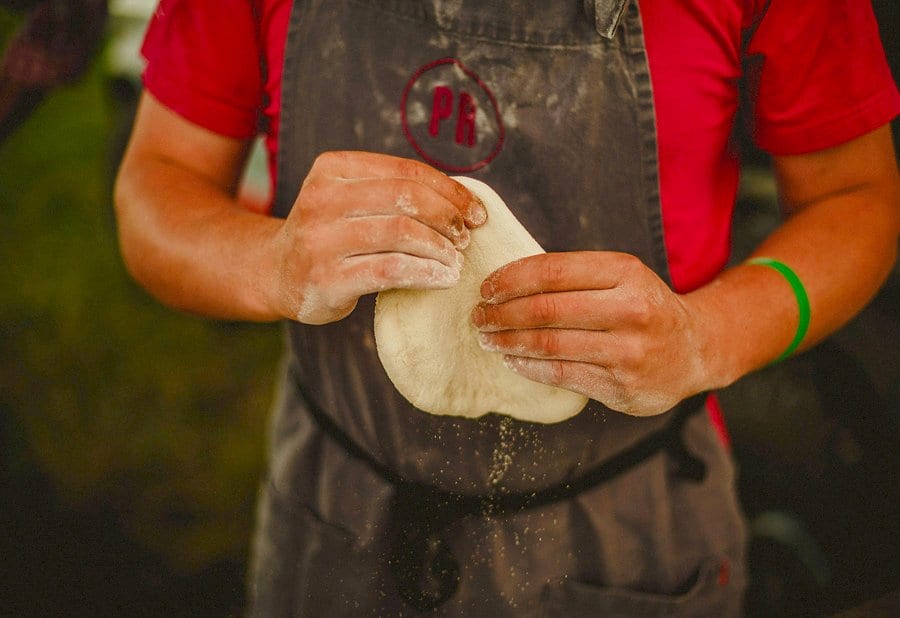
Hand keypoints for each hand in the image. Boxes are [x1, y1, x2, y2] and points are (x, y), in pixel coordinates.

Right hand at [267, 151, 486, 323]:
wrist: (275, 273)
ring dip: (440, 248)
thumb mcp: (349, 200)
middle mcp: (322, 198)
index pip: (407, 171)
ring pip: (401, 233)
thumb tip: (462, 200)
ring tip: (455, 261)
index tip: (476, 212)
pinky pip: (391, 270)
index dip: (450, 191)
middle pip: (406, 198)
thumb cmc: (330, 236)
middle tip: (465, 238)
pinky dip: (426, 273)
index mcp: (332, 168)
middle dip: (447, 218)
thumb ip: (390, 192)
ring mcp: (321, 239)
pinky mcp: (327, 278)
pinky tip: (442, 279)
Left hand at [471, 252, 708, 415]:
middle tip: (479, 316)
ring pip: (550, 344)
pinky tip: (511, 359)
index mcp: (625, 272)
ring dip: (508, 341)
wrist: (694, 351)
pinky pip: (560, 374)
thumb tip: (506, 280)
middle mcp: (631, 309)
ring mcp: (628, 351)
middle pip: (546, 309)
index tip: (486, 287)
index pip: (551, 271)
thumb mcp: (621, 277)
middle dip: (502, 313)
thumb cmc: (643, 308)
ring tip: (488, 338)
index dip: (510, 279)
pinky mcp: (622, 385)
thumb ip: (574, 276)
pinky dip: (527, 366)